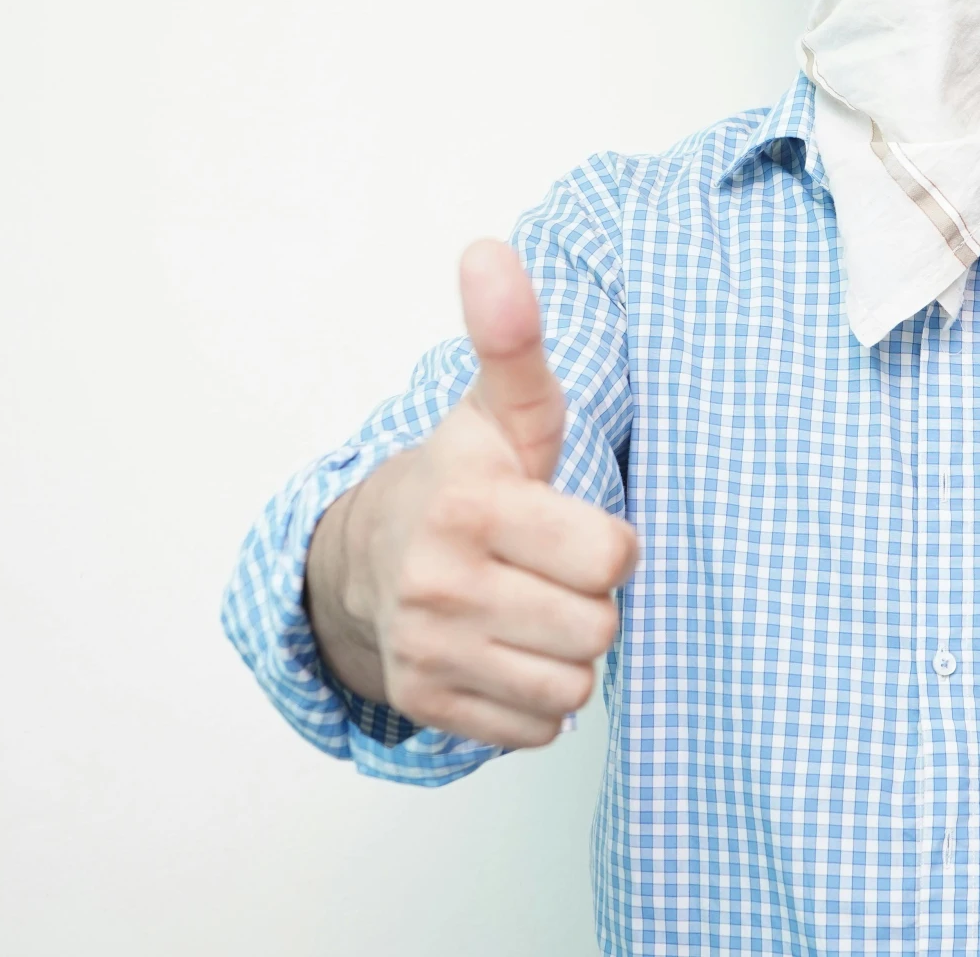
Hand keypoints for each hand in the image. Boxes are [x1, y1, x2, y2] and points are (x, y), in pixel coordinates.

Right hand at [306, 239, 637, 747]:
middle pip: (599, 628)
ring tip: (528, 608)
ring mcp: (426, 650)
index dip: (608, 543)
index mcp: (470, 507)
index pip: (613, 557)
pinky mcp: (424, 703)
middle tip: (546, 570)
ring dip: (566, 654)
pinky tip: (504, 651)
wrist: (366, 555)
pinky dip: (532, 699)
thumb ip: (513, 338)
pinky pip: (534, 729)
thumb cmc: (464, 477)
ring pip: (572, 685)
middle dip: (589, 601)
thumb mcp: (501, 409)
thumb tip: (489, 250)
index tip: (567, 524)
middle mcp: (439, 583)